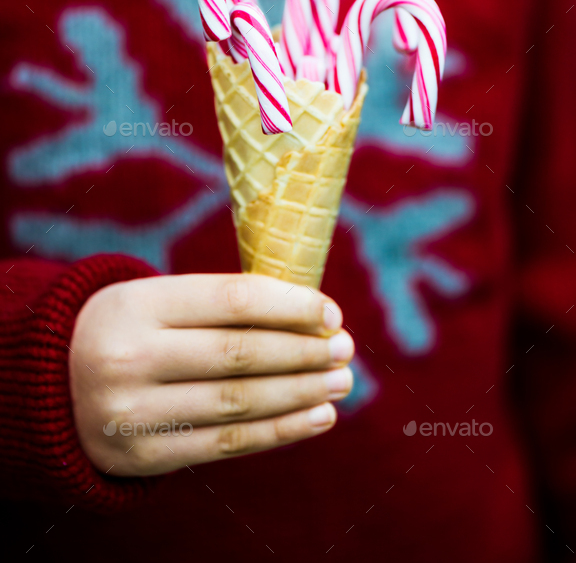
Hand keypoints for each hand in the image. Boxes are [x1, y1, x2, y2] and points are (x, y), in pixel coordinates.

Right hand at [69, 273, 353, 475]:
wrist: (51, 383)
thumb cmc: (131, 329)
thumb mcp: (157, 300)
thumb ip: (220, 305)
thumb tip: (310, 317)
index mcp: (141, 304)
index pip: (233, 300)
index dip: (291, 306)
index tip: (331, 312)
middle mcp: (133, 356)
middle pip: (240, 354)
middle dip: (303, 352)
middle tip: (345, 349)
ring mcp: (134, 410)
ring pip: (239, 402)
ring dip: (301, 393)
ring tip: (340, 382)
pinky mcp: (143, 455)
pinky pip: (226, 444)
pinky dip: (280, 431)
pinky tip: (316, 418)